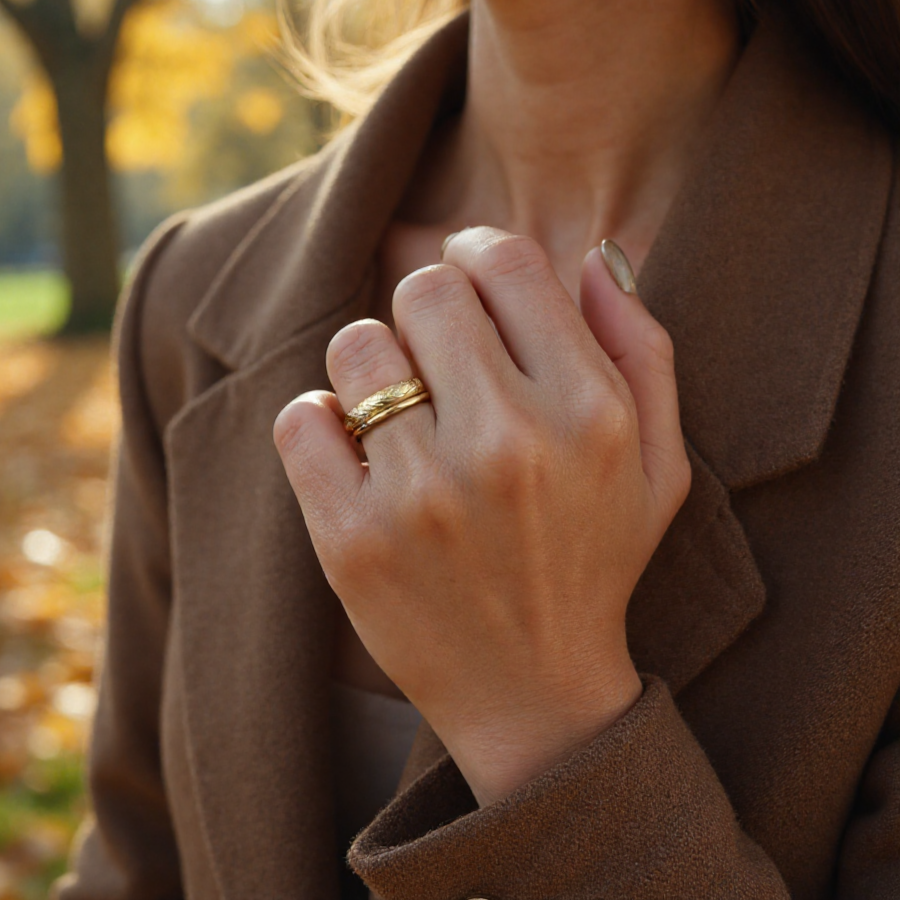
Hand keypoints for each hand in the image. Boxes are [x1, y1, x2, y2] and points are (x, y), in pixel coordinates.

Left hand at [274, 229, 690, 806]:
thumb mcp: (659, 466)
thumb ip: (642, 350)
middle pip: (424, 289)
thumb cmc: (594, 565)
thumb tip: (595, 258)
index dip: (478, 253)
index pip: (507, 263)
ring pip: (355, 346)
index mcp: (590, 413)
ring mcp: (425, 495)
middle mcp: (509, 445)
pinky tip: (356, 455)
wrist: (533, 692)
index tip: (468, 278)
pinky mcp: (354, 540)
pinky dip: (319, 423)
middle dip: (426, 308)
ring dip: (372, 366)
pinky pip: (302, 419)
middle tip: (436, 355)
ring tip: (399, 412)